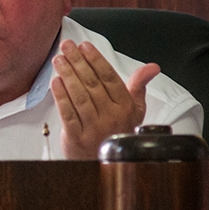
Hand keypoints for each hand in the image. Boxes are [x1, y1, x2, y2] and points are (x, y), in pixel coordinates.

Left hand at [50, 39, 159, 158]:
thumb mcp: (134, 109)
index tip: (84, 46)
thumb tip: (153, 67)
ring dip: (67, 75)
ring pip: (79, 96)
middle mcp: (111, 117)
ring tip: (59, 60)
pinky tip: (55, 82)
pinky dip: (61, 96)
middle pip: (92, 83)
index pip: (109, 78)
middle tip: (66, 46)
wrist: (106, 164)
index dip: (96, 60)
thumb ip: (139, 85)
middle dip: (78, 62)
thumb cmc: (117, 131)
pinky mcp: (77, 138)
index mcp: (125, 107)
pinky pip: (68, 113)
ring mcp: (93, 128)